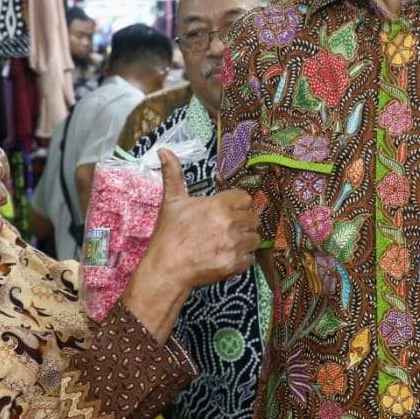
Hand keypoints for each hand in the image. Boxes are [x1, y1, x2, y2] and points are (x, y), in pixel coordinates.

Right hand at [120, 149, 259, 342]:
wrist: (166, 268)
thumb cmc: (169, 234)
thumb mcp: (171, 202)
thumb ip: (173, 174)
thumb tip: (164, 150)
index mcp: (218, 205)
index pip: (245, 198)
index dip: (237, 203)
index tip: (228, 210)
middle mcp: (230, 223)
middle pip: (253, 217)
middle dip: (242, 222)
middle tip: (227, 228)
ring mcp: (234, 245)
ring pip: (255, 238)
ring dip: (245, 240)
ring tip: (228, 243)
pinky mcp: (235, 264)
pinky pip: (250, 258)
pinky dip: (242, 259)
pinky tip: (226, 256)